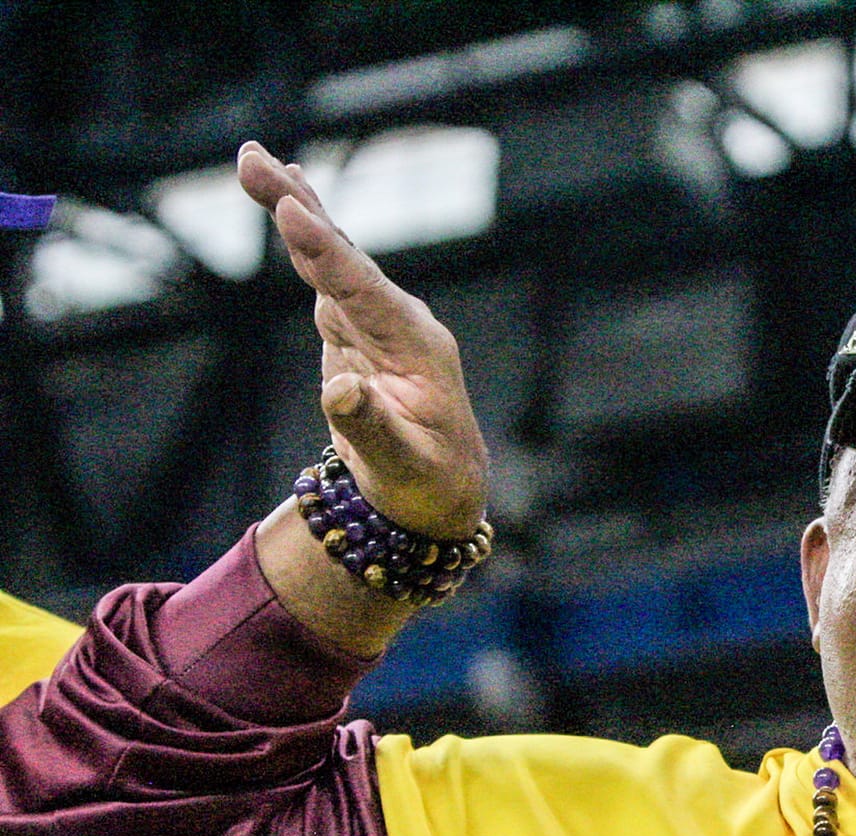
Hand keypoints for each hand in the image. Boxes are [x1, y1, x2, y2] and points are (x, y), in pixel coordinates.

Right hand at [236, 141, 487, 538]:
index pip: (361, 289)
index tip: (291, 210)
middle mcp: (398, 322)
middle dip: (298, 206)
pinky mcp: (356, 329)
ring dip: (295, 208)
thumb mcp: (401, 464)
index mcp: (415, 346)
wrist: (440, 491)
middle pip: (342, 256)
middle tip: (251, 158)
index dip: (324, 250)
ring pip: (331, 258)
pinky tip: (289, 202)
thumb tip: (338, 390)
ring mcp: (377, 322)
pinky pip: (326, 274)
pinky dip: (304, 238)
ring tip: (255, 161)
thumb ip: (369, 427)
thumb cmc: (425, 482)